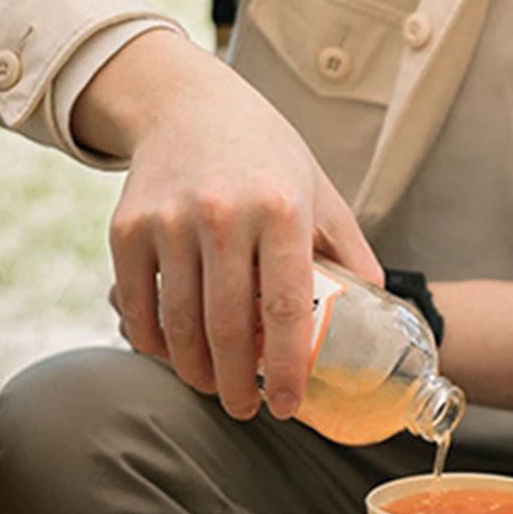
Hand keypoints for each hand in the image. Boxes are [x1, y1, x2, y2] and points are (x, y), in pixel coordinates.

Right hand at [75, 30, 380, 420]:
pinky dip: (153, 341)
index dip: (285, 369)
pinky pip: (138, 301)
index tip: (286, 406)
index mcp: (282, 213)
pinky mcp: (128, 225)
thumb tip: (385, 308)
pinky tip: (172, 358)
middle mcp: (224, 216)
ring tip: (213, 389)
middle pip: (228, 328)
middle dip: (236, 384)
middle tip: (247, 411)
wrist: (186, 102)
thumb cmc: (267, 157)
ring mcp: (171, 220)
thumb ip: (351, 251)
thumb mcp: (320, 193)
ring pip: (181, 322)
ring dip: (195, 371)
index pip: (287, 312)